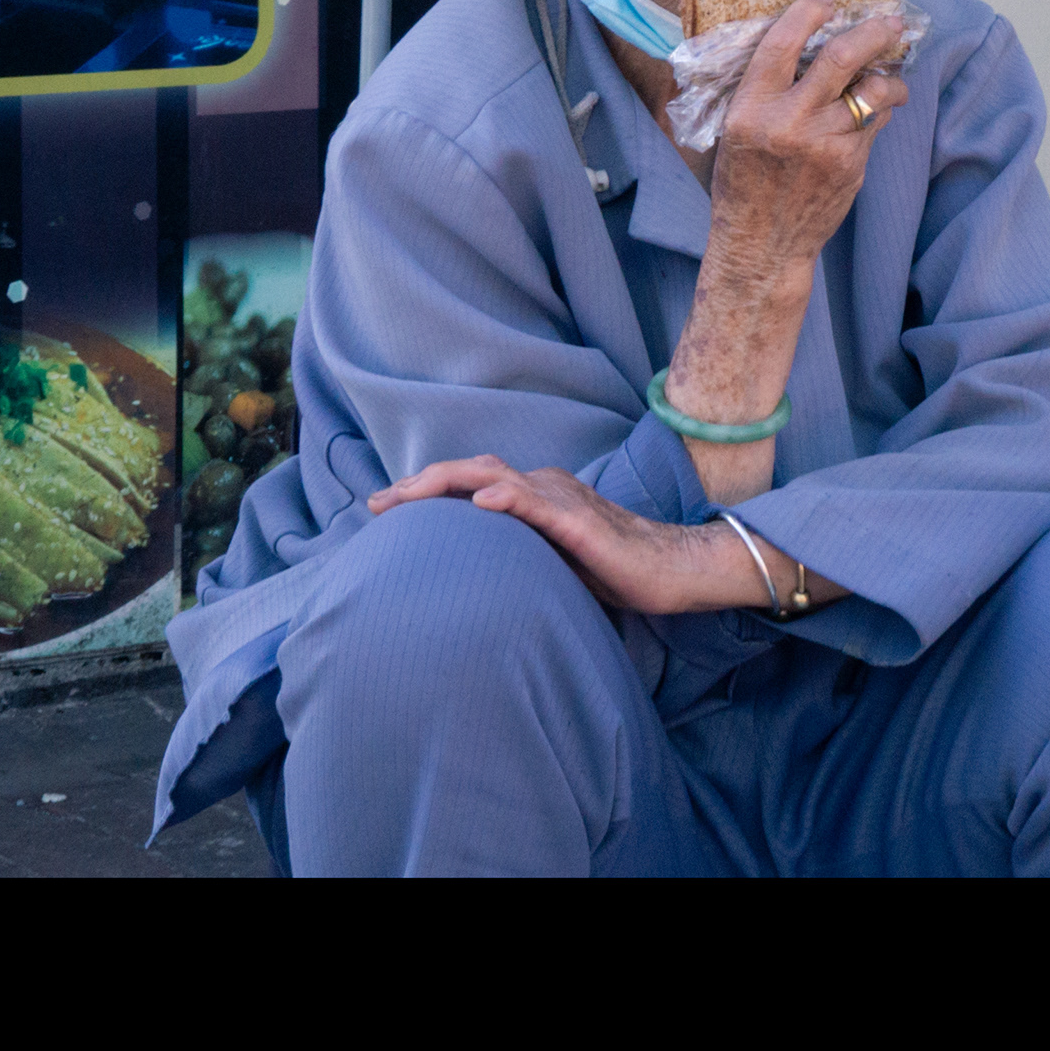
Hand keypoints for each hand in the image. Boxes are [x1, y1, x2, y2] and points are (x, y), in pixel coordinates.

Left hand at [368, 455, 760, 614]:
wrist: (673, 571)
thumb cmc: (615, 570)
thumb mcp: (551, 563)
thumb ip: (514, 557)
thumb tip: (468, 579)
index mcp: (534, 495)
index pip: (468, 483)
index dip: (424, 490)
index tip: (383, 509)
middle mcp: (543, 486)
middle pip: (469, 472)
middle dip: (419, 485)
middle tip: (376, 504)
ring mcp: (561, 500)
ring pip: (495, 476)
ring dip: (446, 482)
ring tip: (407, 495)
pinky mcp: (582, 522)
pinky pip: (540, 503)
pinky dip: (508, 497)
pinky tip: (481, 502)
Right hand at [703, 0, 910, 286]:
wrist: (761, 244)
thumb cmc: (743, 184)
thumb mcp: (734, 131)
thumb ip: (762, 92)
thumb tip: (802, 46)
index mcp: (751, 108)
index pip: (782, 44)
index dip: (808, 13)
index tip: (826, 0)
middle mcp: (789, 122)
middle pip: (842, 58)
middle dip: (873, 32)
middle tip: (891, 22)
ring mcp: (825, 144)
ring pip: (872, 92)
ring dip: (890, 78)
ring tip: (893, 75)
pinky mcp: (851, 165)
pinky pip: (877, 124)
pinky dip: (882, 110)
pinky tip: (879, 110)